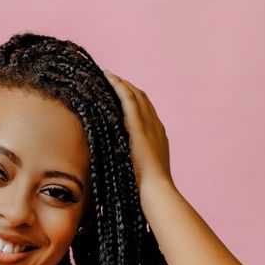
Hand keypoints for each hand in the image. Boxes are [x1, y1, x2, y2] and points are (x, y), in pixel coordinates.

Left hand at [103, 69, 174, 190]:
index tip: (121, 92)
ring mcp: (149, 124)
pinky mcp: (139, 126)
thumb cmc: (147, 188)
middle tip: (111, 78)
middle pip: (142, 98)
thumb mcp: (141, 170)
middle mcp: (156, 125)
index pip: (145, 111)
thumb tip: (121, 165)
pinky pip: (128, 99)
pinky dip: (118, 85)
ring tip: (107, 74)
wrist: (156, 190)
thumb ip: (133, 163)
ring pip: (135, 94)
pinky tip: (108, 78)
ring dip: (121, 82)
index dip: (134, 99)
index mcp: (157, 135)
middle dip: (127, 87)